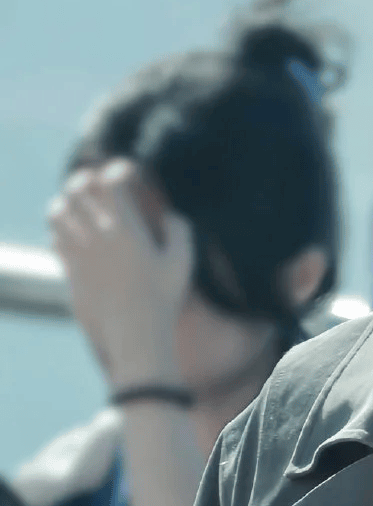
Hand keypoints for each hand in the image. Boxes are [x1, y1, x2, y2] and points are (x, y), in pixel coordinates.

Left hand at [47, 158, 194, 385]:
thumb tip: (171, 216)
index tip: (127, 173)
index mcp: (127, 229)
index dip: (119, 169)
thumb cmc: (163, 300)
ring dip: (66, 204)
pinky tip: (74, 237)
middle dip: (84, 180)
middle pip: (77, 189)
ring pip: (58, 212)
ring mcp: (80, 253)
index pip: (111, 180)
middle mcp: (98, 235)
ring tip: (77, 207)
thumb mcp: (183, 264)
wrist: (134, 336)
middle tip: (94, 184)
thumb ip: (180, 231)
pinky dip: (62, 232)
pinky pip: (56, 240)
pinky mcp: (71, 271)